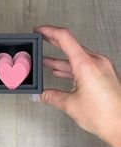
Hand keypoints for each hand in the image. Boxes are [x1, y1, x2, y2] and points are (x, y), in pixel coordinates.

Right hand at [30, 25, 120, 146]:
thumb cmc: (105, 116)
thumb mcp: (70, 105)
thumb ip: (52, 96)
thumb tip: (42, 94)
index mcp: (86, 64)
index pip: (64, 38)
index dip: (49, 31)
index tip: (39, 30)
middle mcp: (96, 61)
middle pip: (71, 45)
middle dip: (53, 43)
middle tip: (41, 39)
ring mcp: (102, 67)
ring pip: (77, 57)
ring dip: (61, 59)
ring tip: (46, 61)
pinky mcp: (105, 74)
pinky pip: (85, 65)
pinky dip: (72, 67)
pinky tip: (62, 72)